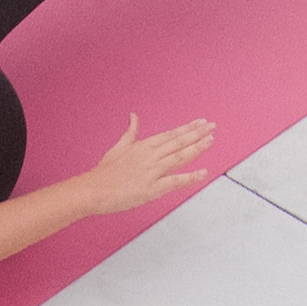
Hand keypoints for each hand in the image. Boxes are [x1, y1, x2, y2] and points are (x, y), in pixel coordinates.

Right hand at [79, 113, 219, 215]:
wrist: (93, 190)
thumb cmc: (105, 171)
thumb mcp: (118, 147)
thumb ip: (130, 132)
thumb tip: (133, 115)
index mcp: (144, 146)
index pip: (171, 134)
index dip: (188, 128)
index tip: (201, 122)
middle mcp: (150, 156)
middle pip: (178, 142)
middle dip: (197, 134)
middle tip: (213, 126)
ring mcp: (152, 172)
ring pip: (179, 157)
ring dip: (196, 148)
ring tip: (211, 140)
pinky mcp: (151, 189)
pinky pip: (174, 182)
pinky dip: (190, 177)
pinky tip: (203, 172)